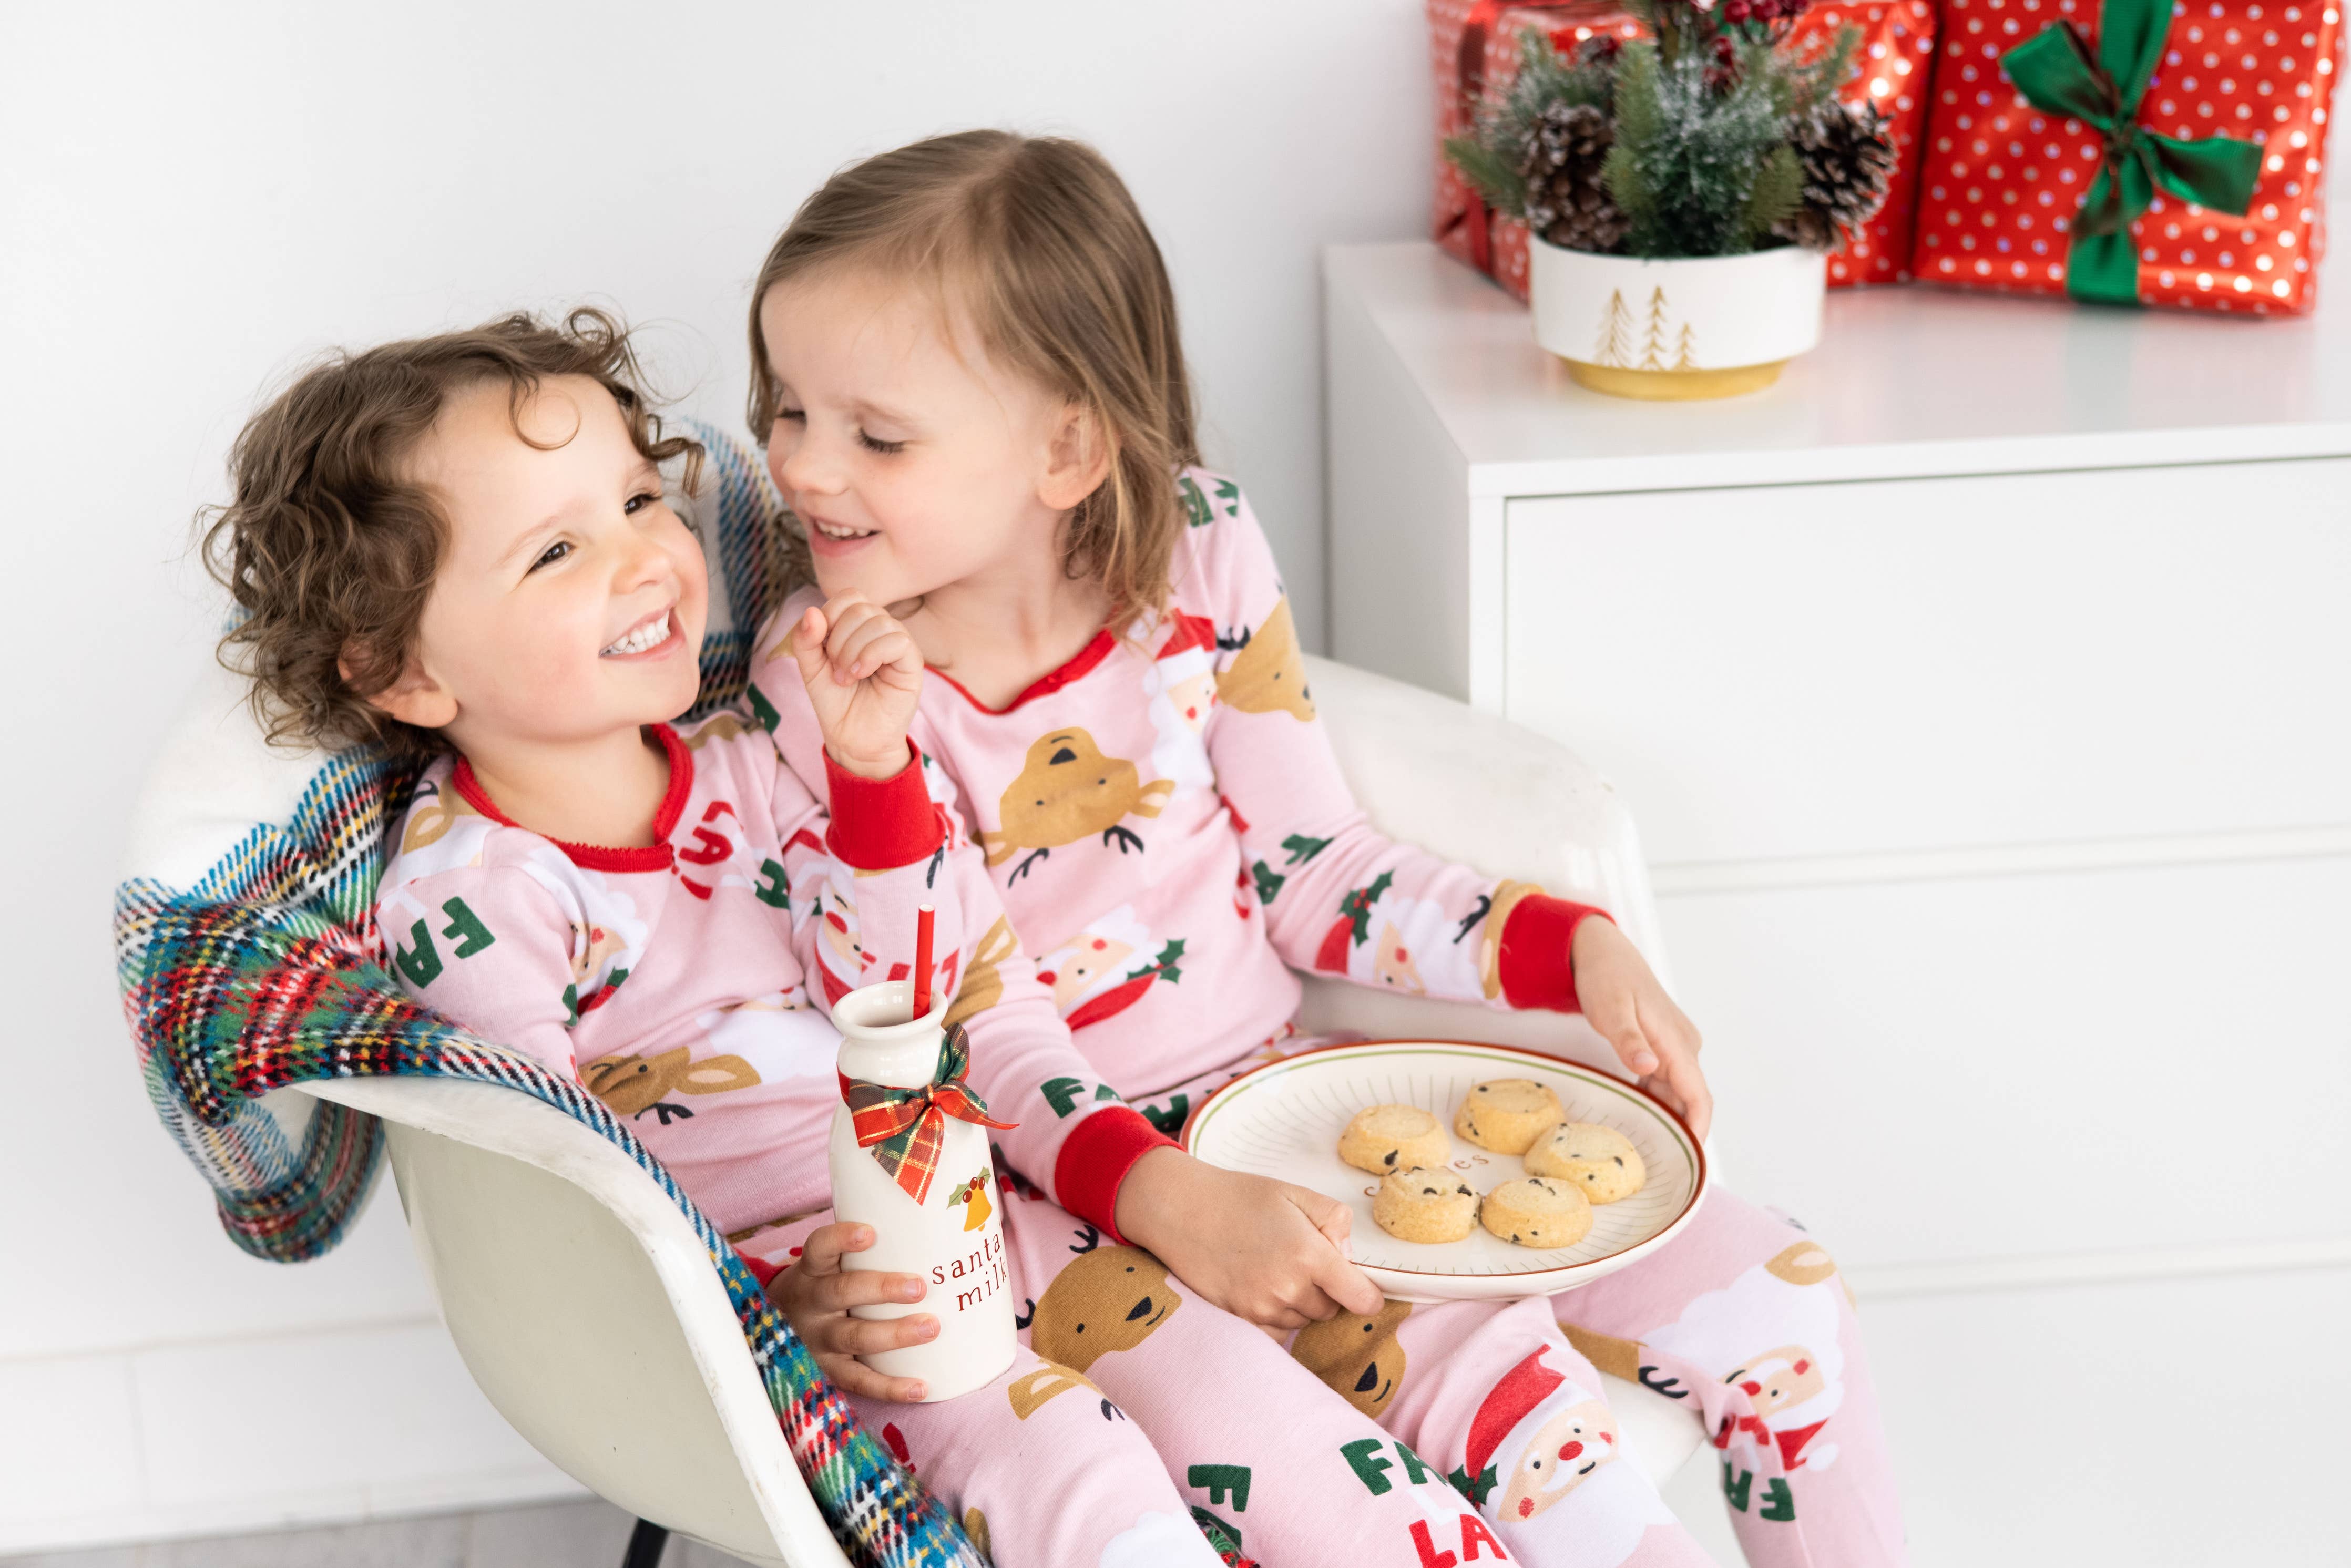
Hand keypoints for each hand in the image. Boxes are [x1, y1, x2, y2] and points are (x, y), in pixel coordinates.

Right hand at [765, 1222, 936, 1401]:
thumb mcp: (826, 1265)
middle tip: (920, 1287)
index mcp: (812, 1270)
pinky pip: (859, 1381)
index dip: (841, 1239)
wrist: (772, 1329)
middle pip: (843, 1292)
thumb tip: (925, 1223)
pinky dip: (890, 1387)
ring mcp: (818, 1340)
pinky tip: (921, 1387)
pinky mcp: (828, 1371)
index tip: (869, 1232)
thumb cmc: (821, 1287)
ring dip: (895, 1333)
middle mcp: (811, 1303)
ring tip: (931, 1327)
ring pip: (855, 1337)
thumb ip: (858, 1250)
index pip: (819, 1248)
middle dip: (882, 1289)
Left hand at [791, 594, 922, 779]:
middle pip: (861, 607)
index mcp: (859, 625)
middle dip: (838, 639)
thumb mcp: (811, 668)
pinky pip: (897, 641)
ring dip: (853, 650)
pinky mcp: (912, 663)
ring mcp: (899, 645)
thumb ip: (806, 640)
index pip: (849, 596)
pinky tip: (861, 674)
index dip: (831, 615)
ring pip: (879, 622)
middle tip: (835, 670)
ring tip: (846, 677)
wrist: (852, 738)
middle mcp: (881, 630)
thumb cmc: (835, 702)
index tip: (822, 649)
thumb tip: (812, 611)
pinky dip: (871, 655)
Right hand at [1113, 1147, 1383, 1330]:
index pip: (1360, 1298)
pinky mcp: (1240, 1319)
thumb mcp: (1294, 1193)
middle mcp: (1288, 1288)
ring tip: (1275, 1268)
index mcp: (1309, 1255)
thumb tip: (1348, 1255)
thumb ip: (1335, 1220)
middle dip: (1326, 1290)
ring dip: (1300, 1302)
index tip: (1365, 1292)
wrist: (1181, 1210)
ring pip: (1303, 1320)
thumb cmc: (1239, 1198)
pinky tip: (1262, 1288)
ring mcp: (1262, 1308)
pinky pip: (1276, 1332)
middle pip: (1330, 1309)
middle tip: (1302, 1260)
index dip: (1368, 1296)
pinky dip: (1277, 1316)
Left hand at [1572, 916, 1711, 1140]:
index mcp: (1676, 1041)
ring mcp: (1674, 1046)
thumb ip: (1628, 1040)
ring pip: (1677, 1091)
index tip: (1691, 1158)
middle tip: (1660, 1165)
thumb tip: (1650, 1066)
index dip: (1698, 1128)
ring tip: (1647, 1148)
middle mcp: (1683, 1046)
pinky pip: (1664, 1080)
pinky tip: (1637, 1115)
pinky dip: (1655, 1099)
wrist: (1602, 951)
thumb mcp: (1610, 1009)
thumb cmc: (1606, 977)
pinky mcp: (1661, 1045)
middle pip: (1690, 1098)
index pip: (1699, 1095)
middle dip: (1681, 1130)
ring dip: (1666, 1116)